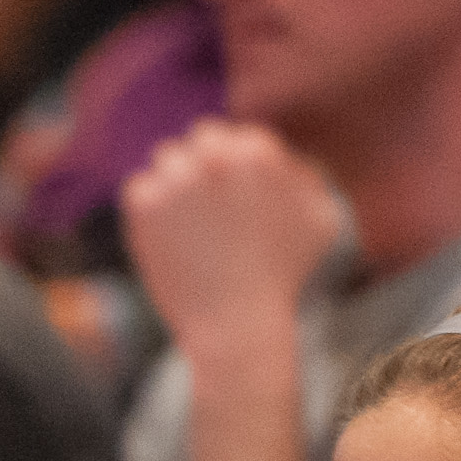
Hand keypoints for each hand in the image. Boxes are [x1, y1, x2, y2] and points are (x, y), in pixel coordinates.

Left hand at [118, 119, 346, 355]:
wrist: (237, 324)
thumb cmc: (284, 277)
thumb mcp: (321, 221)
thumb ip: (307, 177)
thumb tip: (288, 157)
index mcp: (259, 152)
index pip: (238, 136)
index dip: (236, 167)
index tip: (235, 197)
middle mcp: (216, 157)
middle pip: (201, 138)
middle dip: (204, 165)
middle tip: (209, 206)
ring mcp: (176, 178)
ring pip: (167, 158)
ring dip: (176, 183)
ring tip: (190, 224)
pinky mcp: (144, 204)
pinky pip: (139, 188)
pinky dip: (149, 210)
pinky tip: (169, 237)